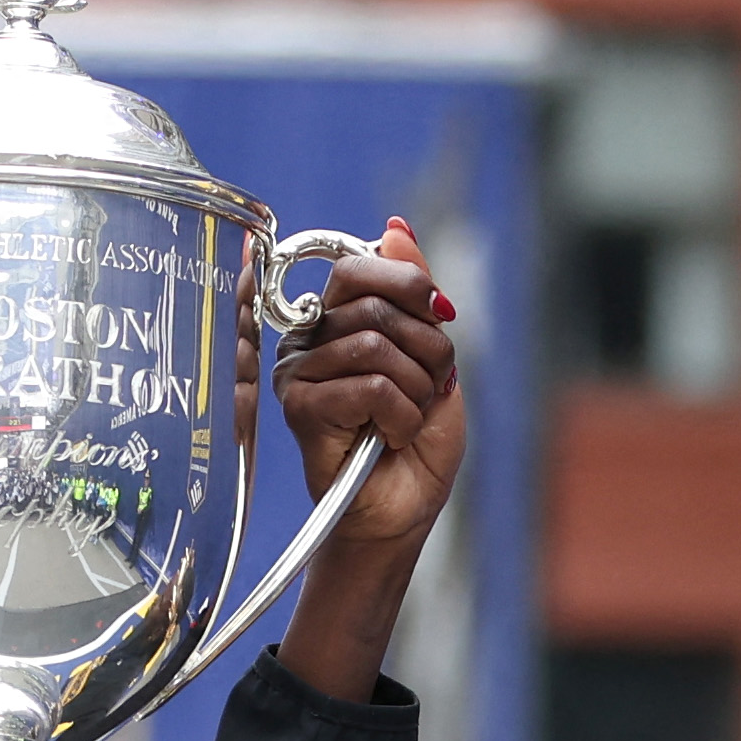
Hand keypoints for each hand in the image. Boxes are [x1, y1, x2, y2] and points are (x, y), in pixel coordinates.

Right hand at [269, 219, 464, 702]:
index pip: (363, 264)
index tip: (441, 322)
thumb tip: (395, 228)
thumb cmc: (416, 442)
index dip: (412, 287)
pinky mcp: (299, 407)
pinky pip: (371, 386)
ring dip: (416, 390)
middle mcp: (311, 339)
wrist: (403, 511)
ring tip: (404, 421)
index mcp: (340, 318)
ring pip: (378, 345)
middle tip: (426, 390)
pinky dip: (400, 416)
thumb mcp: (433, 358)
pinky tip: (386, 439)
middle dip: (428, 349)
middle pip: (378, 304)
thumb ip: (414, 294)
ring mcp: (299, 372)